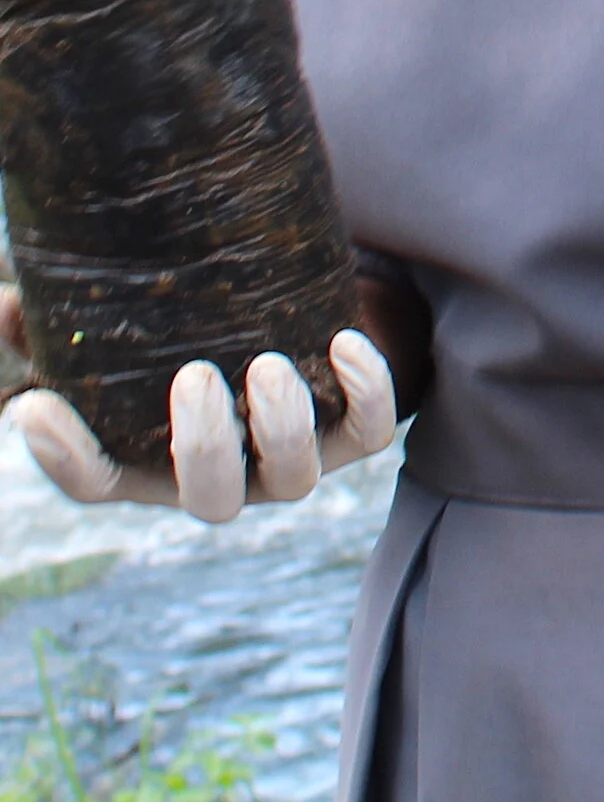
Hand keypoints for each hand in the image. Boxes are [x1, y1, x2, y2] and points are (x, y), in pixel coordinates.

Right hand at [1, 281, 394, 524]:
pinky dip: (366, 391)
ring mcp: (294, 458)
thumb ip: (58, 317)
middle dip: (200, 444)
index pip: (94, 480)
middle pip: (206, 496)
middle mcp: (224, 472)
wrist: (313, 305)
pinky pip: (371, 429)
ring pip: (292, 475)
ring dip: (281, 425)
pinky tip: (345, 342)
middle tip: (193, 376)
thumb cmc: (198, 318)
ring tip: (269, 364)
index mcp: (154, 457)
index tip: (35, 406)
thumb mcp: (131, 321)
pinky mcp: (359, 427)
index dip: (62, 455)